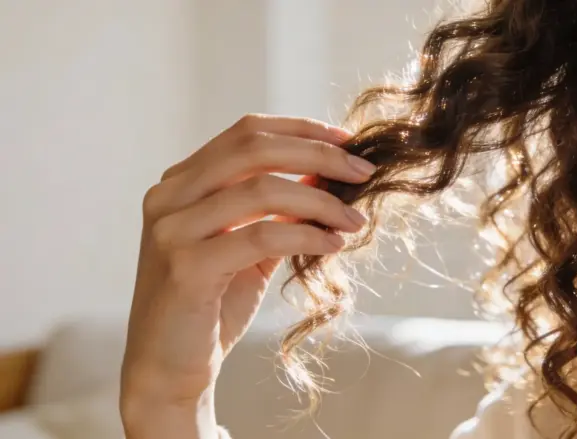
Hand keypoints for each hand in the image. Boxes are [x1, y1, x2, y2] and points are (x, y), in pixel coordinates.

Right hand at [120, 114, 373, 438]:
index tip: (347, 140)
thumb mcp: (250, 246)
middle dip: (319, 155)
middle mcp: (168, 196)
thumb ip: (279, 208)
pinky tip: (333, 244)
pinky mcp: (185, 266)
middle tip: (364, 172)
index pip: (246, 132)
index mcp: (180, 183)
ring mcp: (171, 229)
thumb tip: (327, 174)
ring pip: (262, 190)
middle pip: (254, 149)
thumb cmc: (212, 306)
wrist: (168, 369)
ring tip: (356, 220)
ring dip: (321, 202)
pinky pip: (262, 236)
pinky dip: (306, 235)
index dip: (301, 129)